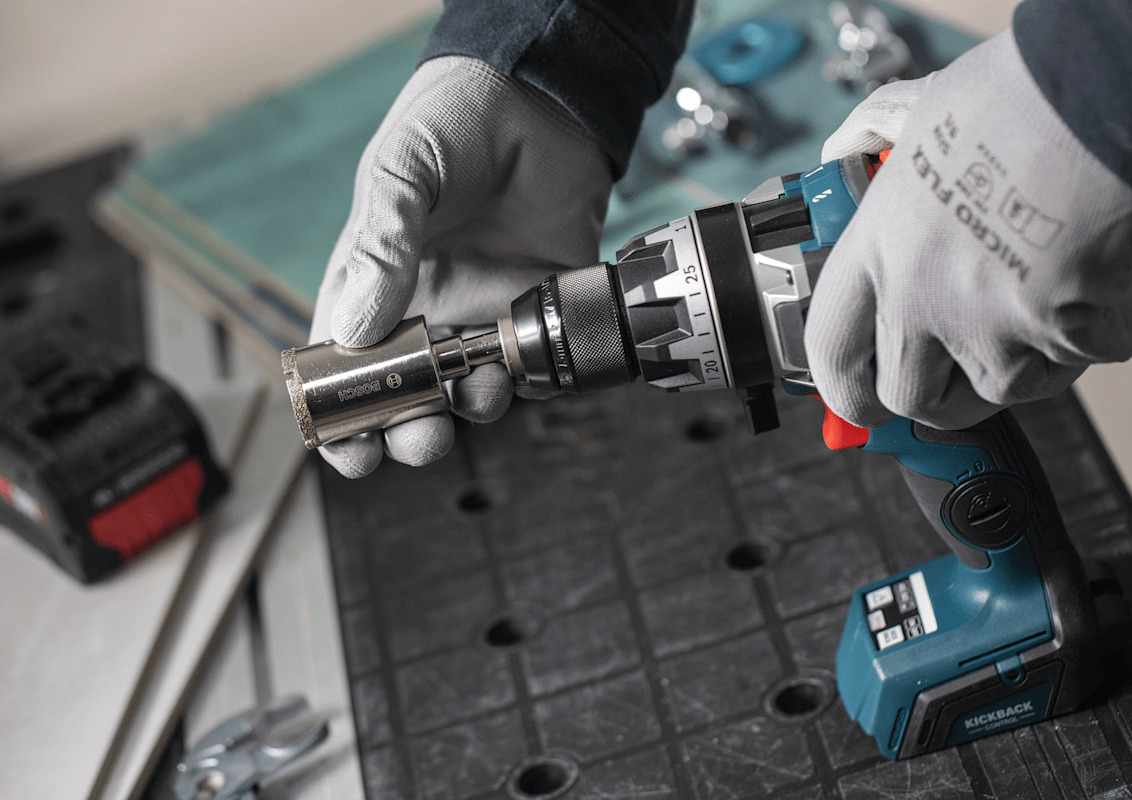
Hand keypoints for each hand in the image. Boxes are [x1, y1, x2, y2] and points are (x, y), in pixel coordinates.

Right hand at [311, 56, 612, 476]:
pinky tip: (522, 371)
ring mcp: (483, 311)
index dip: (341, 415)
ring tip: (477, 395)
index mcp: (374, 282)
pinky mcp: (537, 308)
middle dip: (407, 430)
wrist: (541, 94)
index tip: (348, 447)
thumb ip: (381, 248)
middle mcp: (426, 308)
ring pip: (468, 391)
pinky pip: (532, 364)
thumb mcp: (399, 173)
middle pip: (407, 394)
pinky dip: (527, 381)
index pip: (346, 365)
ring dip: (469, 409)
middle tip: (415, 438)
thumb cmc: (453, 119)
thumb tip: (353, 329)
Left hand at [804, 30, 1131, 429]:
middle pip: (911, 398)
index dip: (843, 388)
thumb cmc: (1017, 97)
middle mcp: (924, 299)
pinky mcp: (1070, 337)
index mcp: (877, 249)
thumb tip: (844, 147)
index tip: (857, 395)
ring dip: (1019, 360)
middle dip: (935, 393)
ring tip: (1033, 294)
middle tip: (954, 364)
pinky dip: (1086, 333)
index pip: (830, 353)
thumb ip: (872, 136)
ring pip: (1001, 389)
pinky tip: (1086, 275)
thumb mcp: (916, 110)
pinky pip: (1076, 359)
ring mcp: (996, 326)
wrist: (1103, 98)